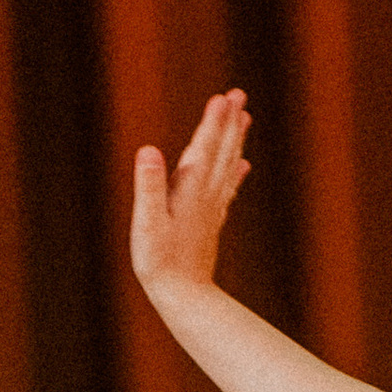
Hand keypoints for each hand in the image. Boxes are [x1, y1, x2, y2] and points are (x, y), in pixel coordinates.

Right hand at [131, 89, 251, 294]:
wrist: (185, 297)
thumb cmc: (160, 262)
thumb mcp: (147, 223)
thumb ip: (148, 186)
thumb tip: (148, 151)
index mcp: (190, 192)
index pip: (203, 149)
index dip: (213, 122)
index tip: (223, 97)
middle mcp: (206, 196)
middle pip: (221, 153)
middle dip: (229, 123)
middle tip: (239, 94)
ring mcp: (211, 208)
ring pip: (228, 167)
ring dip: (235, 141)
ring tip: (244, 117)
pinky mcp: (210, 221)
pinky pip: (226, 189)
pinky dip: (235, 172)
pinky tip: (243, 165)